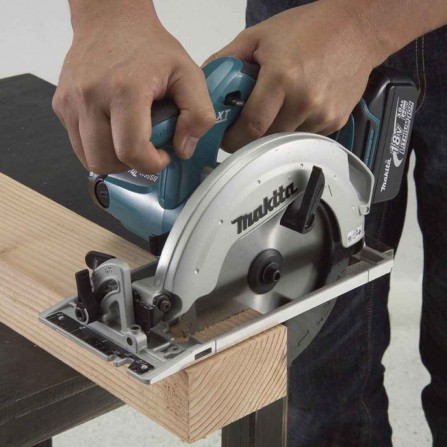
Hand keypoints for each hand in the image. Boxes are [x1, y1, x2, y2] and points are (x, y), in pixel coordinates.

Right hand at [53, 2, 214, 173]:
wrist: (110, 20)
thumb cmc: (149, 47)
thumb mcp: (189, 73)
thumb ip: (198, 113)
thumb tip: (183, 149)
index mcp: (124, 90)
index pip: (131, 151)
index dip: (151, 164)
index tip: (163, 154)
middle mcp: (90, 97)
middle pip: (104, 162)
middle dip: (131, 166)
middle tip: (146, 150)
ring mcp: (70, 102)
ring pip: (88, 159)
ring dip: (113, 160)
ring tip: (130, 141)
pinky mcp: (61, 105)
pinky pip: (77, 144)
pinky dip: (98, 147)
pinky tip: (114, 129)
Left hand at [206, 0, 383, 150]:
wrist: (357, 29)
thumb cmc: (307, 29)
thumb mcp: (259, 36)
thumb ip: (227, 59)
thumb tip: (206, 84)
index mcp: (282, 77)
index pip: (251, 126)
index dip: (234, 138)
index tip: (227, 138)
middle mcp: (304, 100)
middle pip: (266, 138)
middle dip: (251, 137)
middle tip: (245, 126)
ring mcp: (322, 114)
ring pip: (285, 140)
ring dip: (273, 133)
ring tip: (274, 111)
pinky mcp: (335, 121)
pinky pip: (304, 136)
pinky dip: (294, 128)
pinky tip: (297, 108)